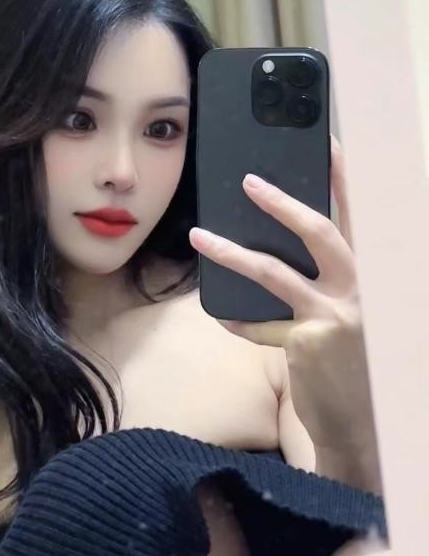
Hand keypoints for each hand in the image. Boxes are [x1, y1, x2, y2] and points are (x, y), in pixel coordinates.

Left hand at [189, 137, 378, 468]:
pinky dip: (241, 320)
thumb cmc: (352, 361)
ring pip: (273, 273)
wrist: (361, 423)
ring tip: (198, 235)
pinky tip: (224, 317)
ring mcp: (334, 316)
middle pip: (320, 232)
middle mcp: (360, 290)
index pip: (357, 218)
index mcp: (370, 276)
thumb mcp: (348, 312)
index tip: (330, 144)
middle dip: (282, 203)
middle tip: (248, 182)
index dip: (344, 179)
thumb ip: (324, 281)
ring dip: (230, 252)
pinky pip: (261, 323)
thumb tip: (275, 245)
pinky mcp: (307, 343)